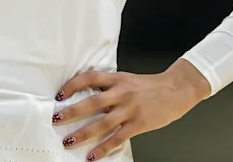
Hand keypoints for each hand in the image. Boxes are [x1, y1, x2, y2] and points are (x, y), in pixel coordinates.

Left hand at [52, 59, 210, 160]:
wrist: (176, 89)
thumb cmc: (151, 85)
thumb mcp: (127, 79)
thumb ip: (110, 85)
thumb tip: (87, 92)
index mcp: (117, 79)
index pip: (90, 78)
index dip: (73, 85)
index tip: (60, 94)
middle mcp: (122, 93)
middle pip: (93, 102)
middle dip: (72, 112)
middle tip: (57, 118)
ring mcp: (130, 109)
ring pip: (103, 123)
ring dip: (84, 133)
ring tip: (69, 141)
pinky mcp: (139, 124)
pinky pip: (118, 138)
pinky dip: (104, 148)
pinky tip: (93, 155)